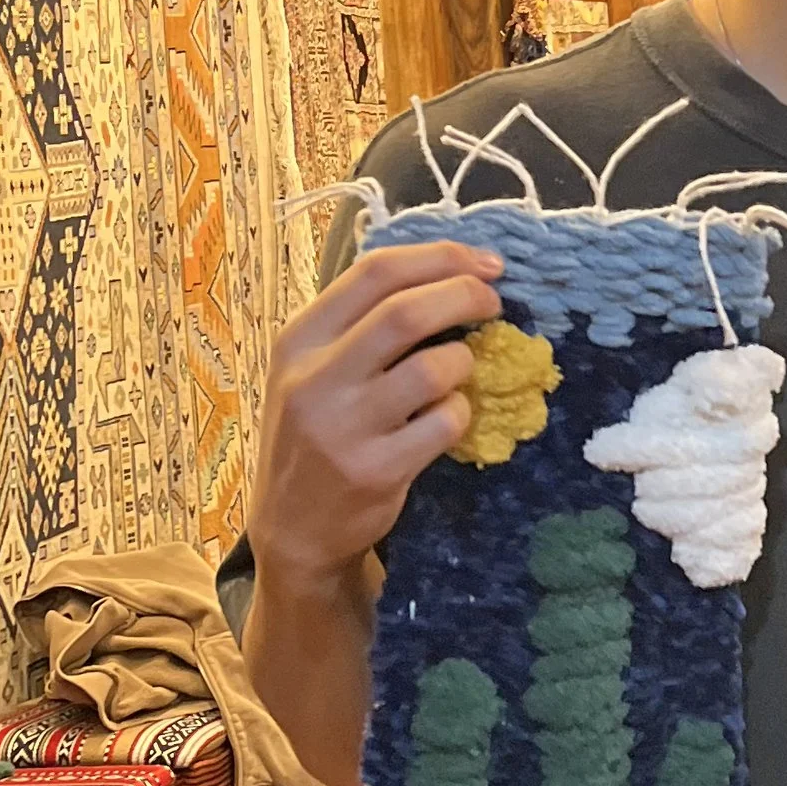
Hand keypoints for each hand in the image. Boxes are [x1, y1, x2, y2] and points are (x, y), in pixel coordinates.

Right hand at [248, 241, 503, 592]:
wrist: (292, 527)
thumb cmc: (316, 432)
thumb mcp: (312, 368)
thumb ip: (361, 323)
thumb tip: (451, 272)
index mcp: (298, 339)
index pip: (375, 273)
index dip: (441, 258)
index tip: (485, 263)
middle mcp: (313, 378)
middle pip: (406, 312)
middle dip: (465, 296)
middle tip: (494, 301)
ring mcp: (342, 427)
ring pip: (434, 369)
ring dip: (464, 362)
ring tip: (460, 371)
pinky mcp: (375, 471)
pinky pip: (445, 423)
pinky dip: (460, 412)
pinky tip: (447, 419)